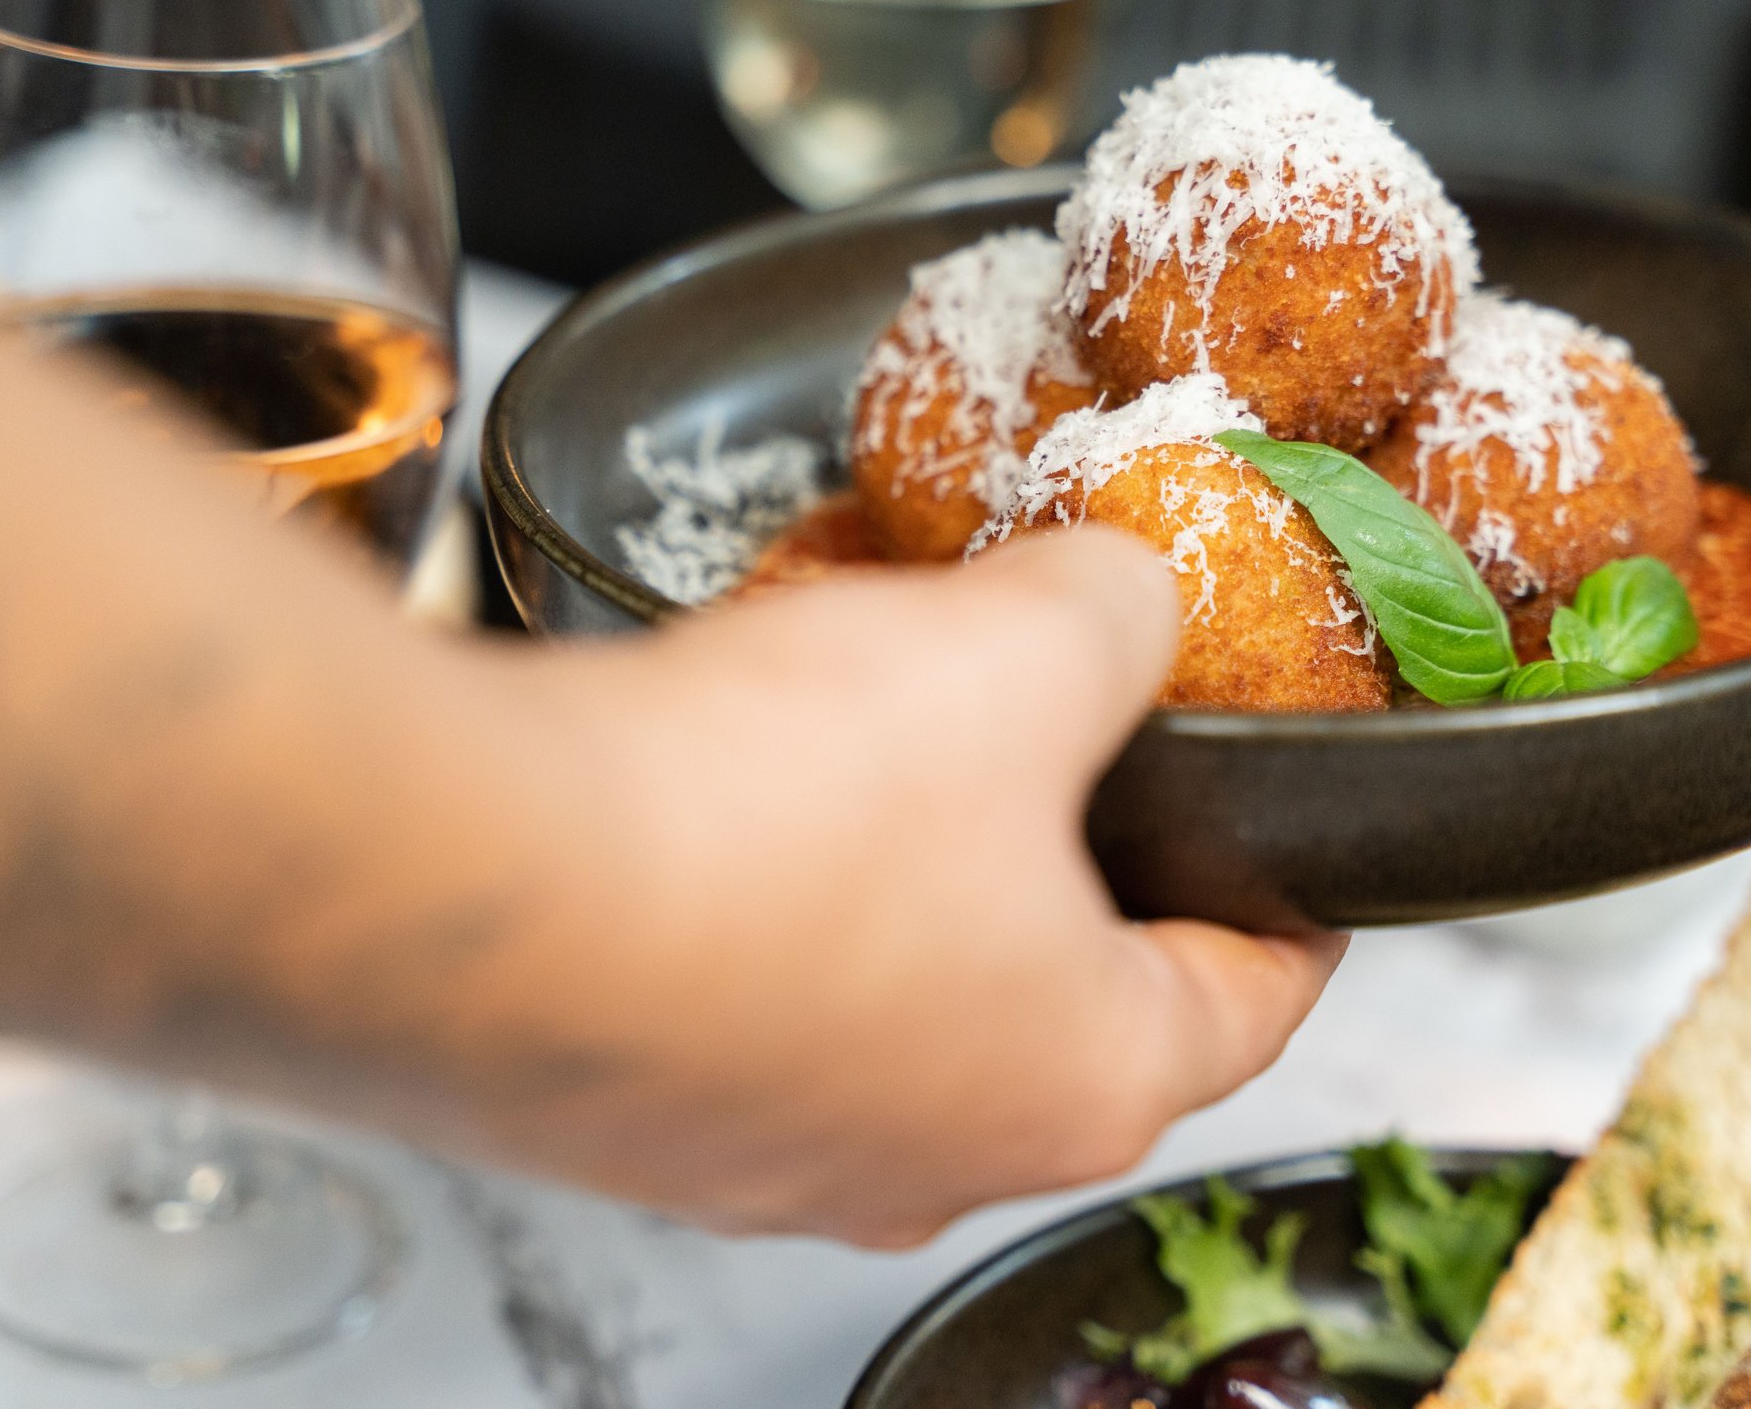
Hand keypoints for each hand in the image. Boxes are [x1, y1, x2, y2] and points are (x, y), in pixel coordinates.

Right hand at [460, 529, 1346, 1245]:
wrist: (457, 886)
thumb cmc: (765, 816)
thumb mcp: (1017, 650)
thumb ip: (1120, 612)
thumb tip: (1129, 590)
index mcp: (1079, 1080)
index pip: (1255, 1002)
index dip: (1293, 903)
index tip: (1292, 851)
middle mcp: (931, 1160)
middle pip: (1060, 999)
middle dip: (1067, 859)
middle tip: (1065, 751)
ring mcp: (767, 1157)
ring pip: (889, 995)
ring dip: (898, 871)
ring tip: (871, 738)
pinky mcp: (626, 1118)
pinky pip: (737, 991)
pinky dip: (751, 891)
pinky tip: (712, 784)